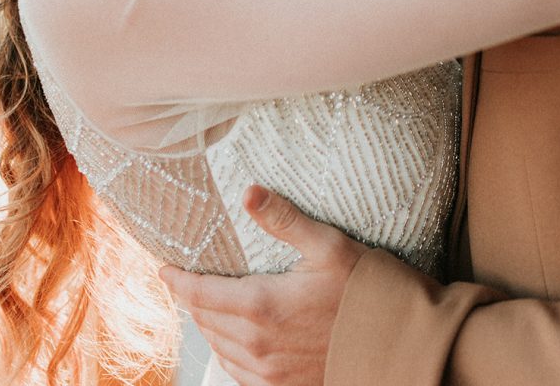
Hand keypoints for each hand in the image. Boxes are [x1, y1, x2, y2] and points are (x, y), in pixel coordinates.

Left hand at [160, 185, 365, 385]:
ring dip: (210, 326)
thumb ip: (284, 220)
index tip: (163, 269)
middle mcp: (258, 345)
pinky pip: (239, 373)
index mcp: (262, 306)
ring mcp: (269, 372)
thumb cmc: (364, 291)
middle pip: (206, 321)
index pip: (200, 294)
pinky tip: (236, 341)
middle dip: (194, 299)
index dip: (177, 282)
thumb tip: (248, 192)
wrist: (395, 345)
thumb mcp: (327, 246)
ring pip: (220, 348)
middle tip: (188, 281)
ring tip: (209, 306)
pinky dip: (229, 353)